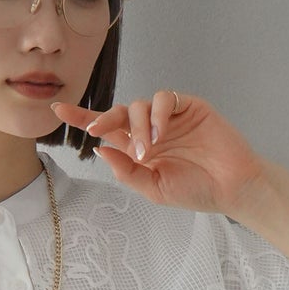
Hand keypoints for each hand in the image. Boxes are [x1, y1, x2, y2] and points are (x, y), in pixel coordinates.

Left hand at [50, 91, 270, 217]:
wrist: (231, 188)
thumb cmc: (196, 191)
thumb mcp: (154, 189)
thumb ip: (127, 171)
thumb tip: (101, 149)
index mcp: (139, 149)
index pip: (107, 130)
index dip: (82, 117)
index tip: (57, 109)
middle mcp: (151, 129)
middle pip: (119, 113)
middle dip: (103, 118)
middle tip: (97, 130)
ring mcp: (169, 117)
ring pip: (139, 105)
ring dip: (136, 125)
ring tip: (147, 149)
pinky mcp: (188, 106)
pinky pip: (163, 98)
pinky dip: (156, 113)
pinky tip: (160, 132)